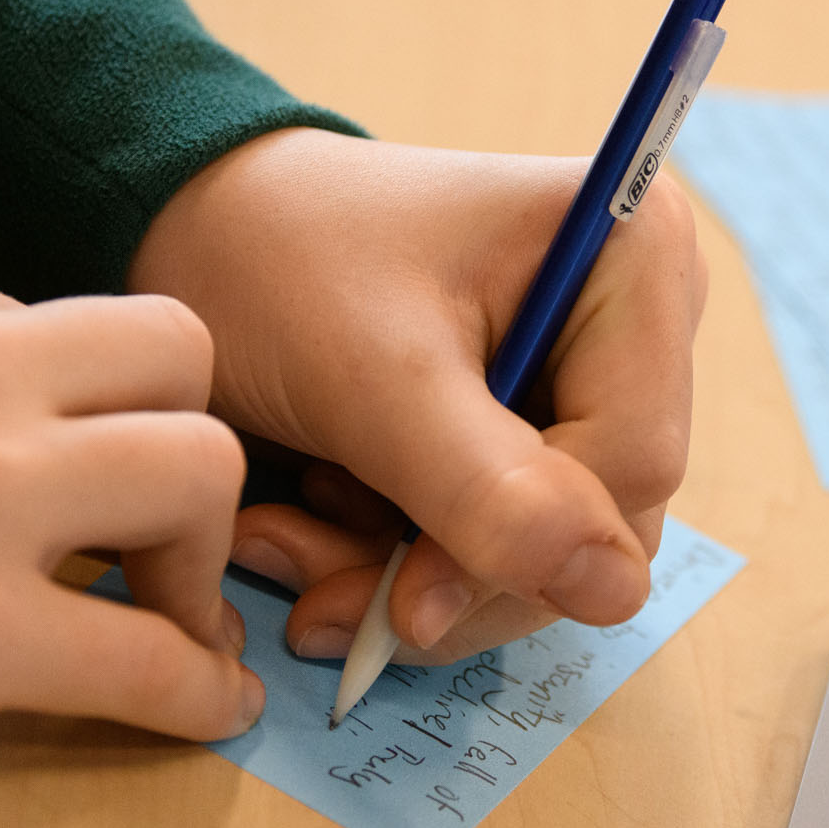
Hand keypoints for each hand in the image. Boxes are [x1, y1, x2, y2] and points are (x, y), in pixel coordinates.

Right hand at [0, 236, 262, 782]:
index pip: (36, 319)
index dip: (45, 405)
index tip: (28, 470)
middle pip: (175, 355)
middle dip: (178, 435)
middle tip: (143, 527)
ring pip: (201, 471)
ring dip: (198, 551)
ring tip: (161, 614)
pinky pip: (144, 657)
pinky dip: (191, 690)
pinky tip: (196, 711)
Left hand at [130, 128, 706, 664]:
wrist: (192, 230)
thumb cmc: (277, 260)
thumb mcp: (374, 381)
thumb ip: (494, 491)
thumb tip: (616, 591)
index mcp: (631, 258)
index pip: (634, 458)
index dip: (527, 546)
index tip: (403, 597)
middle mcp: (635, 319)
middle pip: (598, 522)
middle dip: (450, 575)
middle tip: (318, 589)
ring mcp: (586, 381)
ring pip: (544, 554)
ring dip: (407, 580)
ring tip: (292, 539)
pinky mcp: (534, 431)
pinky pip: (498, 546)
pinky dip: (396, 563)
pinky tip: (314, 518)